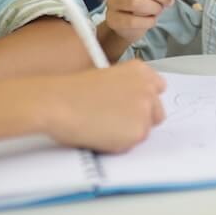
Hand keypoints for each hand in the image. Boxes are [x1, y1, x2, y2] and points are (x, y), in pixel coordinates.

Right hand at [45, 59, 166, 151]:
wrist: (57, 103)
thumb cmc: (70, 92)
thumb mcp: (104, 77)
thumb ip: (125, 88)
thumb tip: (129, 105)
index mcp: (139, 70)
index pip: (158, 87)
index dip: (145, 99)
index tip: (134, 105)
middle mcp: (147, 87)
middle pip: (157, 112)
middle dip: (140, 120)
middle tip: (115, 122)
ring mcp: (145, 110)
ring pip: (145, 130)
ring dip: (128, 132)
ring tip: (101, 126)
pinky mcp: (139, 132)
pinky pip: (132, 145)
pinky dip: (119, 145)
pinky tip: (99, 134)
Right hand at [103, 0, 191, 45]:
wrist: (128, 24)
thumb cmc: (145, 1)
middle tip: (168, 0)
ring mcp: (113, 0)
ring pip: (137, 2)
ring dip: (155, 8)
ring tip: (158, 10)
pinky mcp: (113, 18)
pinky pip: (133, 20)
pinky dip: (148, 21)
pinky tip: (150, 20)